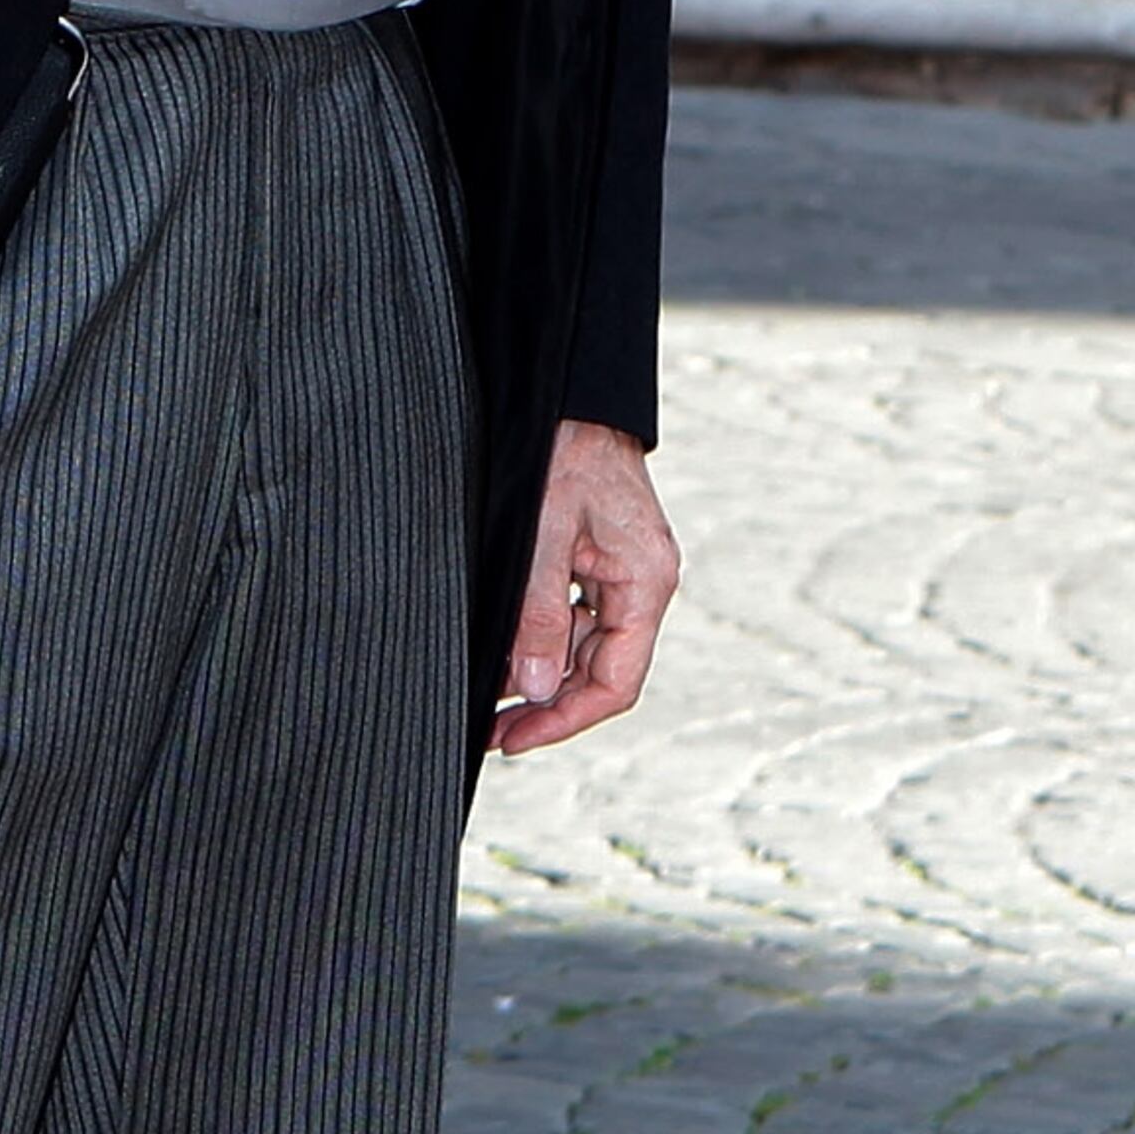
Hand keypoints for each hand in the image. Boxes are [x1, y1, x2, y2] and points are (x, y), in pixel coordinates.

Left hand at [491, 419, 679, 754]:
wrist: (570, 393)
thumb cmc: (560, 449)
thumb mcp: (542, 532)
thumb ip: (540, 612)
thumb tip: (535, 688)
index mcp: (645, 583)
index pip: (616, 683)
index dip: (564, 721)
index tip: (512, 740)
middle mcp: (642, 585)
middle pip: (601, 674)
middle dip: (547, 706)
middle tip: (490, 729)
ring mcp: (623, 574)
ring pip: (586, 650)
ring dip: (541, 675)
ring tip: (489, 694)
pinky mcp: (600, 560)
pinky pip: (576, 618)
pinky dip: (542, 639)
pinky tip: (505, 648)